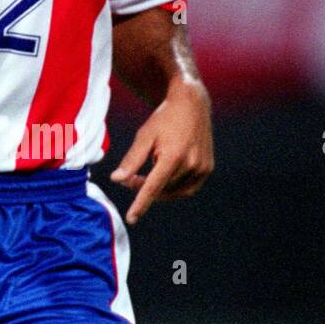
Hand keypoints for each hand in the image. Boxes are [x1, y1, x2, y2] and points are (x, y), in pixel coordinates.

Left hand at [110, 82, 212, 223]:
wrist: (191, 105)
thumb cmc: (163, 119)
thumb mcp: (144, 136)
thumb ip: (131, 160)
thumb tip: (117, 180)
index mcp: (173, 156)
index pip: (153, 187)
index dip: (141, 204)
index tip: (131, 219)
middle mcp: (190, 164)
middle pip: (162, 189)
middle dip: (144, 187)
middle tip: (131, 178)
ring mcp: (202, 167)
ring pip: (174, 191)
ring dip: (160, 188)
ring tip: (150, 172)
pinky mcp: (207, 168)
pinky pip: (188, 188)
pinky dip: (174, 188)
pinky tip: (166, 175)